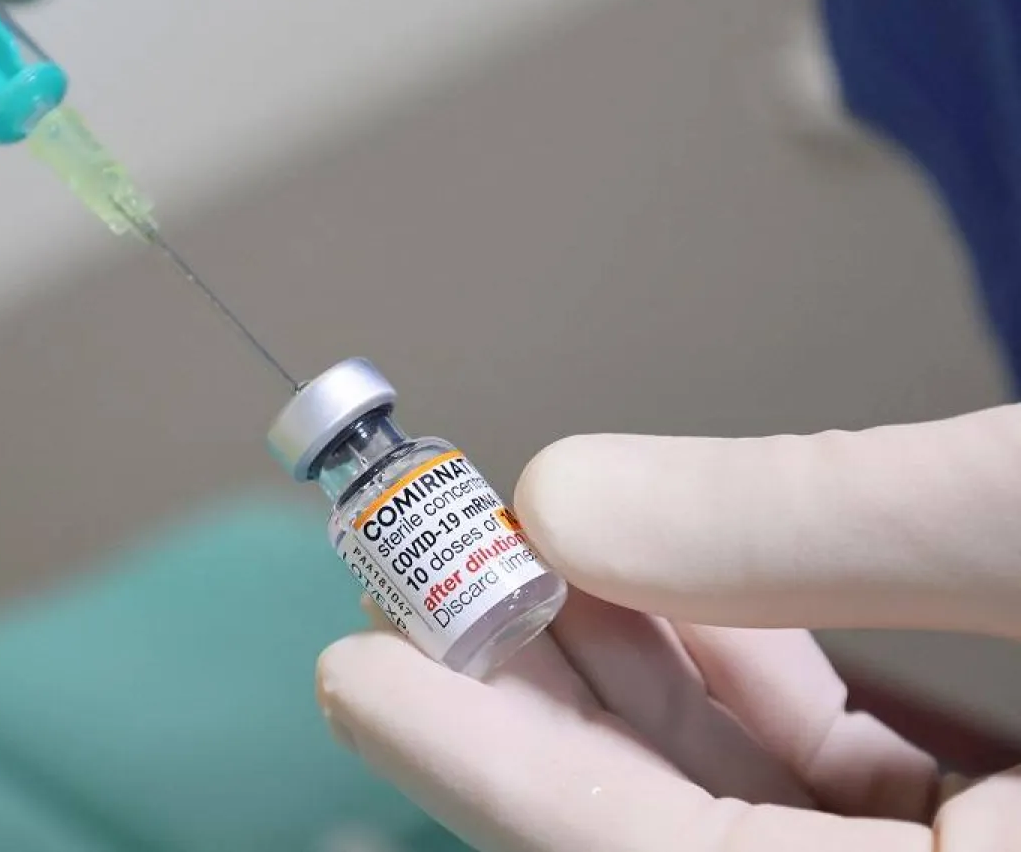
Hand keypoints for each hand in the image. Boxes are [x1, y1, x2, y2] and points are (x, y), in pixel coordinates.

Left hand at [318, 405, 1020, 850]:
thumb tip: (570, 498)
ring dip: (630, 680)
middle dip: (538, 706)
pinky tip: (683, 589)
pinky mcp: (990, 842)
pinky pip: (820, 793)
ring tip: (536, 562)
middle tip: (421, 596)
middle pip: (661, 837)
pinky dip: (743, 686)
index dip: (483, 766)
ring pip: (736, 812)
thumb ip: (806, 522)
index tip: (357, 672)